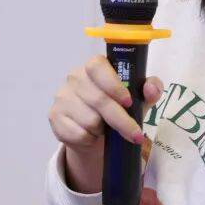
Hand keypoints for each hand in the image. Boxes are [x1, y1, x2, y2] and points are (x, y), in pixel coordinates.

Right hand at [48, 54, 164, 151]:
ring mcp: (62, 96)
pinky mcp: (54, 116)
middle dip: (121, 121)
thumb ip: (151, 88)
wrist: (97, 133)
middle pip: (98, 99)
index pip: (98, 67)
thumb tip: (150, 88)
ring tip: (106, 129)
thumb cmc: (120, 107)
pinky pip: (77, 134)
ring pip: (89, 120)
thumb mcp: (140, 98)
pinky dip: (90, 139)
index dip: (113, 85)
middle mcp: (75, 76)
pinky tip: (92, 135)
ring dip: (103, 130)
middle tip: (135, 134)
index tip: (129, 102)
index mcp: (95, 65)